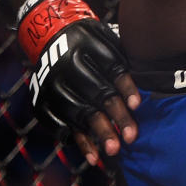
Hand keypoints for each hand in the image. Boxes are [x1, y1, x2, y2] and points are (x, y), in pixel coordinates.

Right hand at [19, 0, 140, 166]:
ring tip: (114, 150)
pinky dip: (76, 140)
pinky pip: (57, 124)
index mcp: (87, 44)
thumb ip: (123, 58)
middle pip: (97, 93)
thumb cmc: (91, 40)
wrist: (51, 32)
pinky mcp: (39, 99)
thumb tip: (145, 90)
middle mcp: (65, 63)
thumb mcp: (106, 37)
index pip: (112, 69)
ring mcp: (50, 83)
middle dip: (116, 117)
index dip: (126, 87)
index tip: (137, 105)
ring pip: (77, 112)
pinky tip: (92, 153)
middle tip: (132, 137)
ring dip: (97, 133)